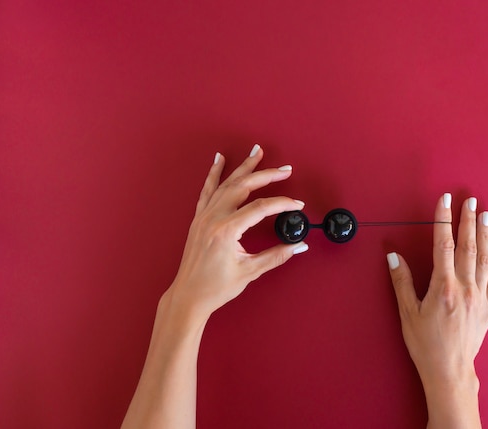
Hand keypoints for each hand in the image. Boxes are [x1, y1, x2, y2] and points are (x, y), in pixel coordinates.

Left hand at [165, 144, 308, 326]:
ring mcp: (204, 217)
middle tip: (285, 169)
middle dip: (266, 175)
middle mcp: (213, 218)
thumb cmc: (215, 287)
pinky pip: (207, 190)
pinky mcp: (199, 219)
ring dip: (243, 167)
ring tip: (256, 152)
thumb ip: (276, 255)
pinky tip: (219, 160)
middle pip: (243, 187)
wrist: (189, 295)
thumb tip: (298, 246)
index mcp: (226, 230)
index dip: (282, 204)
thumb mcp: (249, 271)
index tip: (297, 205)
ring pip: (226, 183)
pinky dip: (214, 173)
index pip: (260, 208)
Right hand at [387, 194, 487, 427]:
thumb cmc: (425, 343)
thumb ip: (402, 282)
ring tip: (485, 214)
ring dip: (484, 234)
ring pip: (484, 258)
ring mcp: (479, 296)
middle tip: (470, 200)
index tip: (445, 201)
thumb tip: (393, 255)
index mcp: (443, 287)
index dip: (443, 220)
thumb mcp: (407, 313)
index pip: (443, 244)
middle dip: (467, 221)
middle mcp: (465, 288)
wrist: (449, 370)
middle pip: (467, 246)